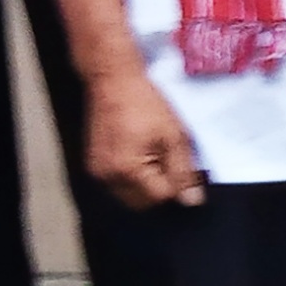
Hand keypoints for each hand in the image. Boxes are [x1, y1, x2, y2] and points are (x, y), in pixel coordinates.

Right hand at [85, 68, 206, 208]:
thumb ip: (183, 172)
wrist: (113, 80)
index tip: (186, 168)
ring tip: (153, 158)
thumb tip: (192, 202)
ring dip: (146, 188)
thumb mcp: (174, 135)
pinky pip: (117, 186)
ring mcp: (97, 173)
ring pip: (130, 198)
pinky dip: (132, 180)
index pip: (161, 197)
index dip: (178, 186)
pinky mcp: (93, 166)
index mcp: (128, 170)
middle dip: (161, 190)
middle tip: (170, 163)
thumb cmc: (145, 103)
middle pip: (143, 204)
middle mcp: (108, 178)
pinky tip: (139, 158)